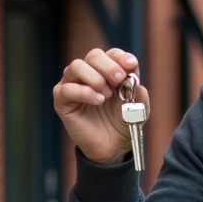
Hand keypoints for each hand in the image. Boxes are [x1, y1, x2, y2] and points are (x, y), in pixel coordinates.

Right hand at [53, 48, 150, 164]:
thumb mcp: (138, 110)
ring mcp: (74, 85)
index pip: (112, 54)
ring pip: (76, 66)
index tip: (131, 65)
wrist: (112, 147)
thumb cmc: (123, 123)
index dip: (121, 57)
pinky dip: (84, 92)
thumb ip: (140, 95)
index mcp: (109, 72)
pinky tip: (97, 101)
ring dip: (94, 77)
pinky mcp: (62, 100)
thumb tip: (137, 83)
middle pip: (94, 55)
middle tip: (118, 79)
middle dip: (108, 65)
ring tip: (106, 95)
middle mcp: (90, 74)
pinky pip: (67, 88)